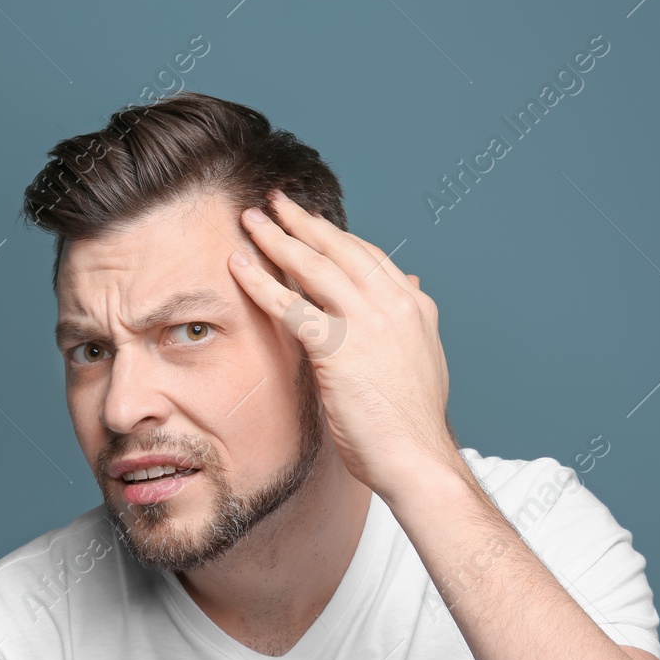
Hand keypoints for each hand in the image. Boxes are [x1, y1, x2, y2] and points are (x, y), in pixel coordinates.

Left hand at [228, 189, 460, 502]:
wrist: (417, 459)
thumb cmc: (412, 424)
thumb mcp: (420, 359)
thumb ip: (407, 321)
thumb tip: (411, 283)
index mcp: (415, 305)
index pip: (369, 256)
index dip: (335, 236)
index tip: (310, 222)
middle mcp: (395, 304)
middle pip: (341, 249)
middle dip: (304, 221)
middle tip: (276, 200)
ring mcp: (368, 323)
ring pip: (314, 267)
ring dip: (278, 238)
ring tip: (251, 219)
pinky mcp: (339, 347)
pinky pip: (291, 306)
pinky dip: (260, 282)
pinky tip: (238, 266)